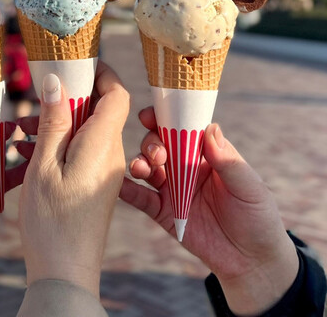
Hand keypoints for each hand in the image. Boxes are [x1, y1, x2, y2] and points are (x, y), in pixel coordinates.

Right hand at [16, 61, 129, 297]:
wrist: (66, 275)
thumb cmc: (52, 222)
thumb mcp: (45, 165)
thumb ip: (54, 120)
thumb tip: (56, 81)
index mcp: (103, 144)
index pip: (117, 94)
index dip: (102, 73)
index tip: (78, 63)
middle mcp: (112, 154)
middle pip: (100, 110)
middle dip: (68, 98)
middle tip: (34, 101)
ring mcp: (106, 171)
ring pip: (87, 131)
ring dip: (58, 124)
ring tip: (22, 131)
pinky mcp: (97, 185)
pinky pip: (83, 152)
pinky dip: (60, 145)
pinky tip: (29, 152)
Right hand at [120, 108, 298, 314]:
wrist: (253, 262)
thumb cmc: (257, 217)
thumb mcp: (249, 186)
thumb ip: (227, 160)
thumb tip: (210, 128)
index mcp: (206, 153)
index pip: (183, 128)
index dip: (166, 117)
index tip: (151, 115)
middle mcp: (186, 166)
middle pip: (160, 144)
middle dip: (152, 142)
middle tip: (159, 154)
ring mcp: (173, 189)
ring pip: (148, 167)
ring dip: (139, 161)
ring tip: (142, 168)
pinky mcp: (164, 212)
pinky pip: (141, 198)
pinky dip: (127, 189)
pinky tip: (118, 184)